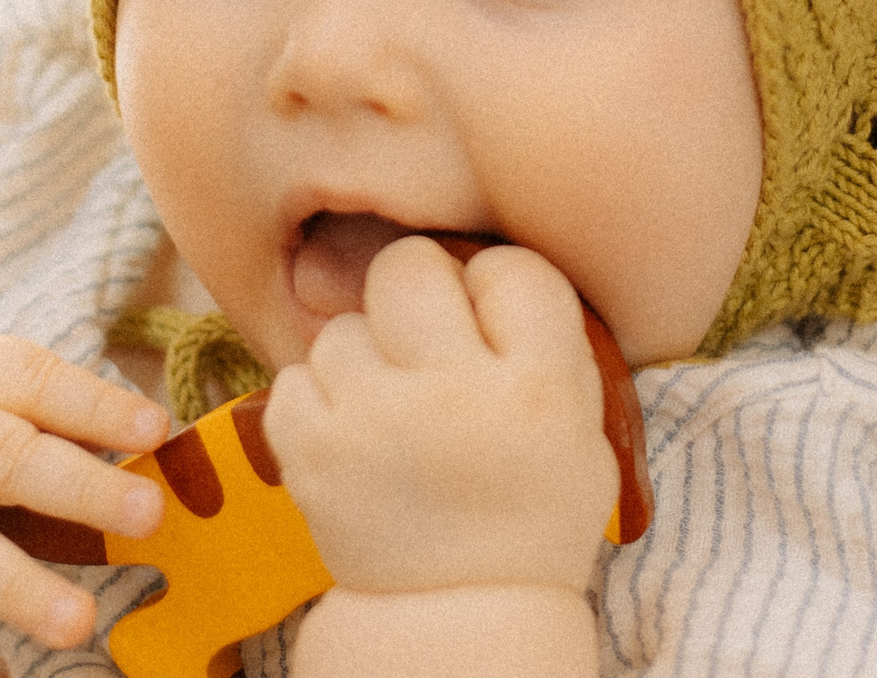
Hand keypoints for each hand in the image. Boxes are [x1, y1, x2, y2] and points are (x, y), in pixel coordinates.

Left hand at [263, 239, 615, 596]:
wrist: (460, 614)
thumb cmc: (530, 508)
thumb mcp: (584, 425)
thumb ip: (547, 338)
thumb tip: (478, 261)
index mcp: (538, 389)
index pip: (509, 268)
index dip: (494, 287)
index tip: (490, 324)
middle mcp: (454, 397)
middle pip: (408, 267)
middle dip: (414, 292)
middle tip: (423, 339)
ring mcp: (372, 425)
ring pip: (342, 327)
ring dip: (363, 358)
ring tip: (390, 409)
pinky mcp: (309, 455)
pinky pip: (292, 377)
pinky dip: (317, 401)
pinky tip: (352, 435)